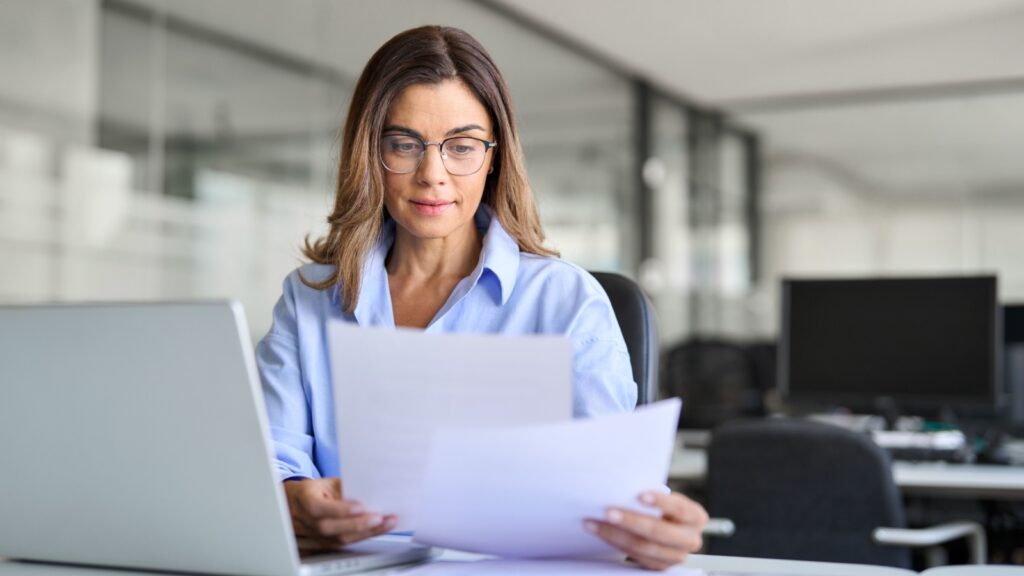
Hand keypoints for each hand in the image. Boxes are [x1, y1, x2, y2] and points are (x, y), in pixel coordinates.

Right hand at [283, 477, 396, 551]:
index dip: (339, 509)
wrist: (295, 504)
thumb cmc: (314, 490)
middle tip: (379, 518)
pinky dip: (364, 536)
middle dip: (357, 524)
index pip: (318, 508)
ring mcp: (315, 535)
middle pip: (330, 527)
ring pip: (339, 539)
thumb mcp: (326, 482)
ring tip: (387, 523)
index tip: (360, 506)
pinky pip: (345, 543)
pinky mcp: (325, 543)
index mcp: (305, 499)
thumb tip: (368, 488)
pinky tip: (379, 529)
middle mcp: (308, 520)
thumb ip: (344, 486)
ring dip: (366, 532)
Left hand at [585, 490, 707, 570]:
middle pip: (658, 532)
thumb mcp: (664, 499)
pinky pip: (635, 556)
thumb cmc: (662, 507)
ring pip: (643, 547)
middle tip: (608, 511)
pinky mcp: (659, 566)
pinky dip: (614, 542)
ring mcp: (676, 556)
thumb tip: (624, 486)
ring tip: (595, 522)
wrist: (666, 526)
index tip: (640, 495)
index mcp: (695, 517)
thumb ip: (652, 495)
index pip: (680, 509)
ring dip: (614, 534)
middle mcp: (690, 539)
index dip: (661, 502)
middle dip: (631, 521)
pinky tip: (599, 531)